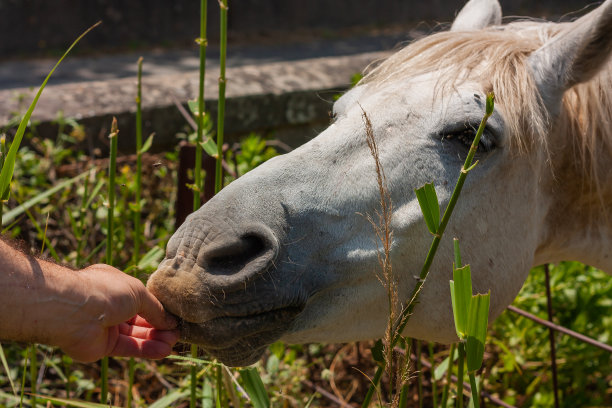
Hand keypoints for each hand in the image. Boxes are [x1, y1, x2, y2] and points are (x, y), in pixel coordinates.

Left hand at [56, 264, 178, 361]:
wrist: (74, 311)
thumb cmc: (106, 292)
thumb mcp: (139, 293)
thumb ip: (156, 309)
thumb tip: (171, 321)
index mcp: (116, 285)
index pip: (141, 299)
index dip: (158, 308)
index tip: (174, 316)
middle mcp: (110, 305)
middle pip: (140, 319)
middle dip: (159, 326)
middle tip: (177, 332)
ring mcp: (106, 326)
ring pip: (136, 335)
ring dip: (155, 339)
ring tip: (174, 342)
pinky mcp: (103, 346)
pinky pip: (128, 348)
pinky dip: (145, 349)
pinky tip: (163, 351)